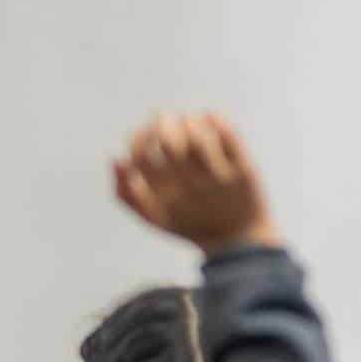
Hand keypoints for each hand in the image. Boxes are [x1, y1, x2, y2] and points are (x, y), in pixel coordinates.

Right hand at [113, 112, 279, 253]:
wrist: (240, 243)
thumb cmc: (190, 224)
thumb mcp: (153, 218)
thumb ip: (125, 194)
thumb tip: (116, 158)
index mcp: (166, 196)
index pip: (142, 157)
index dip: (139, 137)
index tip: (146, 133)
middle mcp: (191, 186)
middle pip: (169, 141)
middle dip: (163, 122)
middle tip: (167, 119)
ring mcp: (219, 177)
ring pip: (199, 136)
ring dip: (189, 120)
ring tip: (190, 120)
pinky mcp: (244, 170)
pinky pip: (230, 137)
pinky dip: (217, 120)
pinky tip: (211, 118)